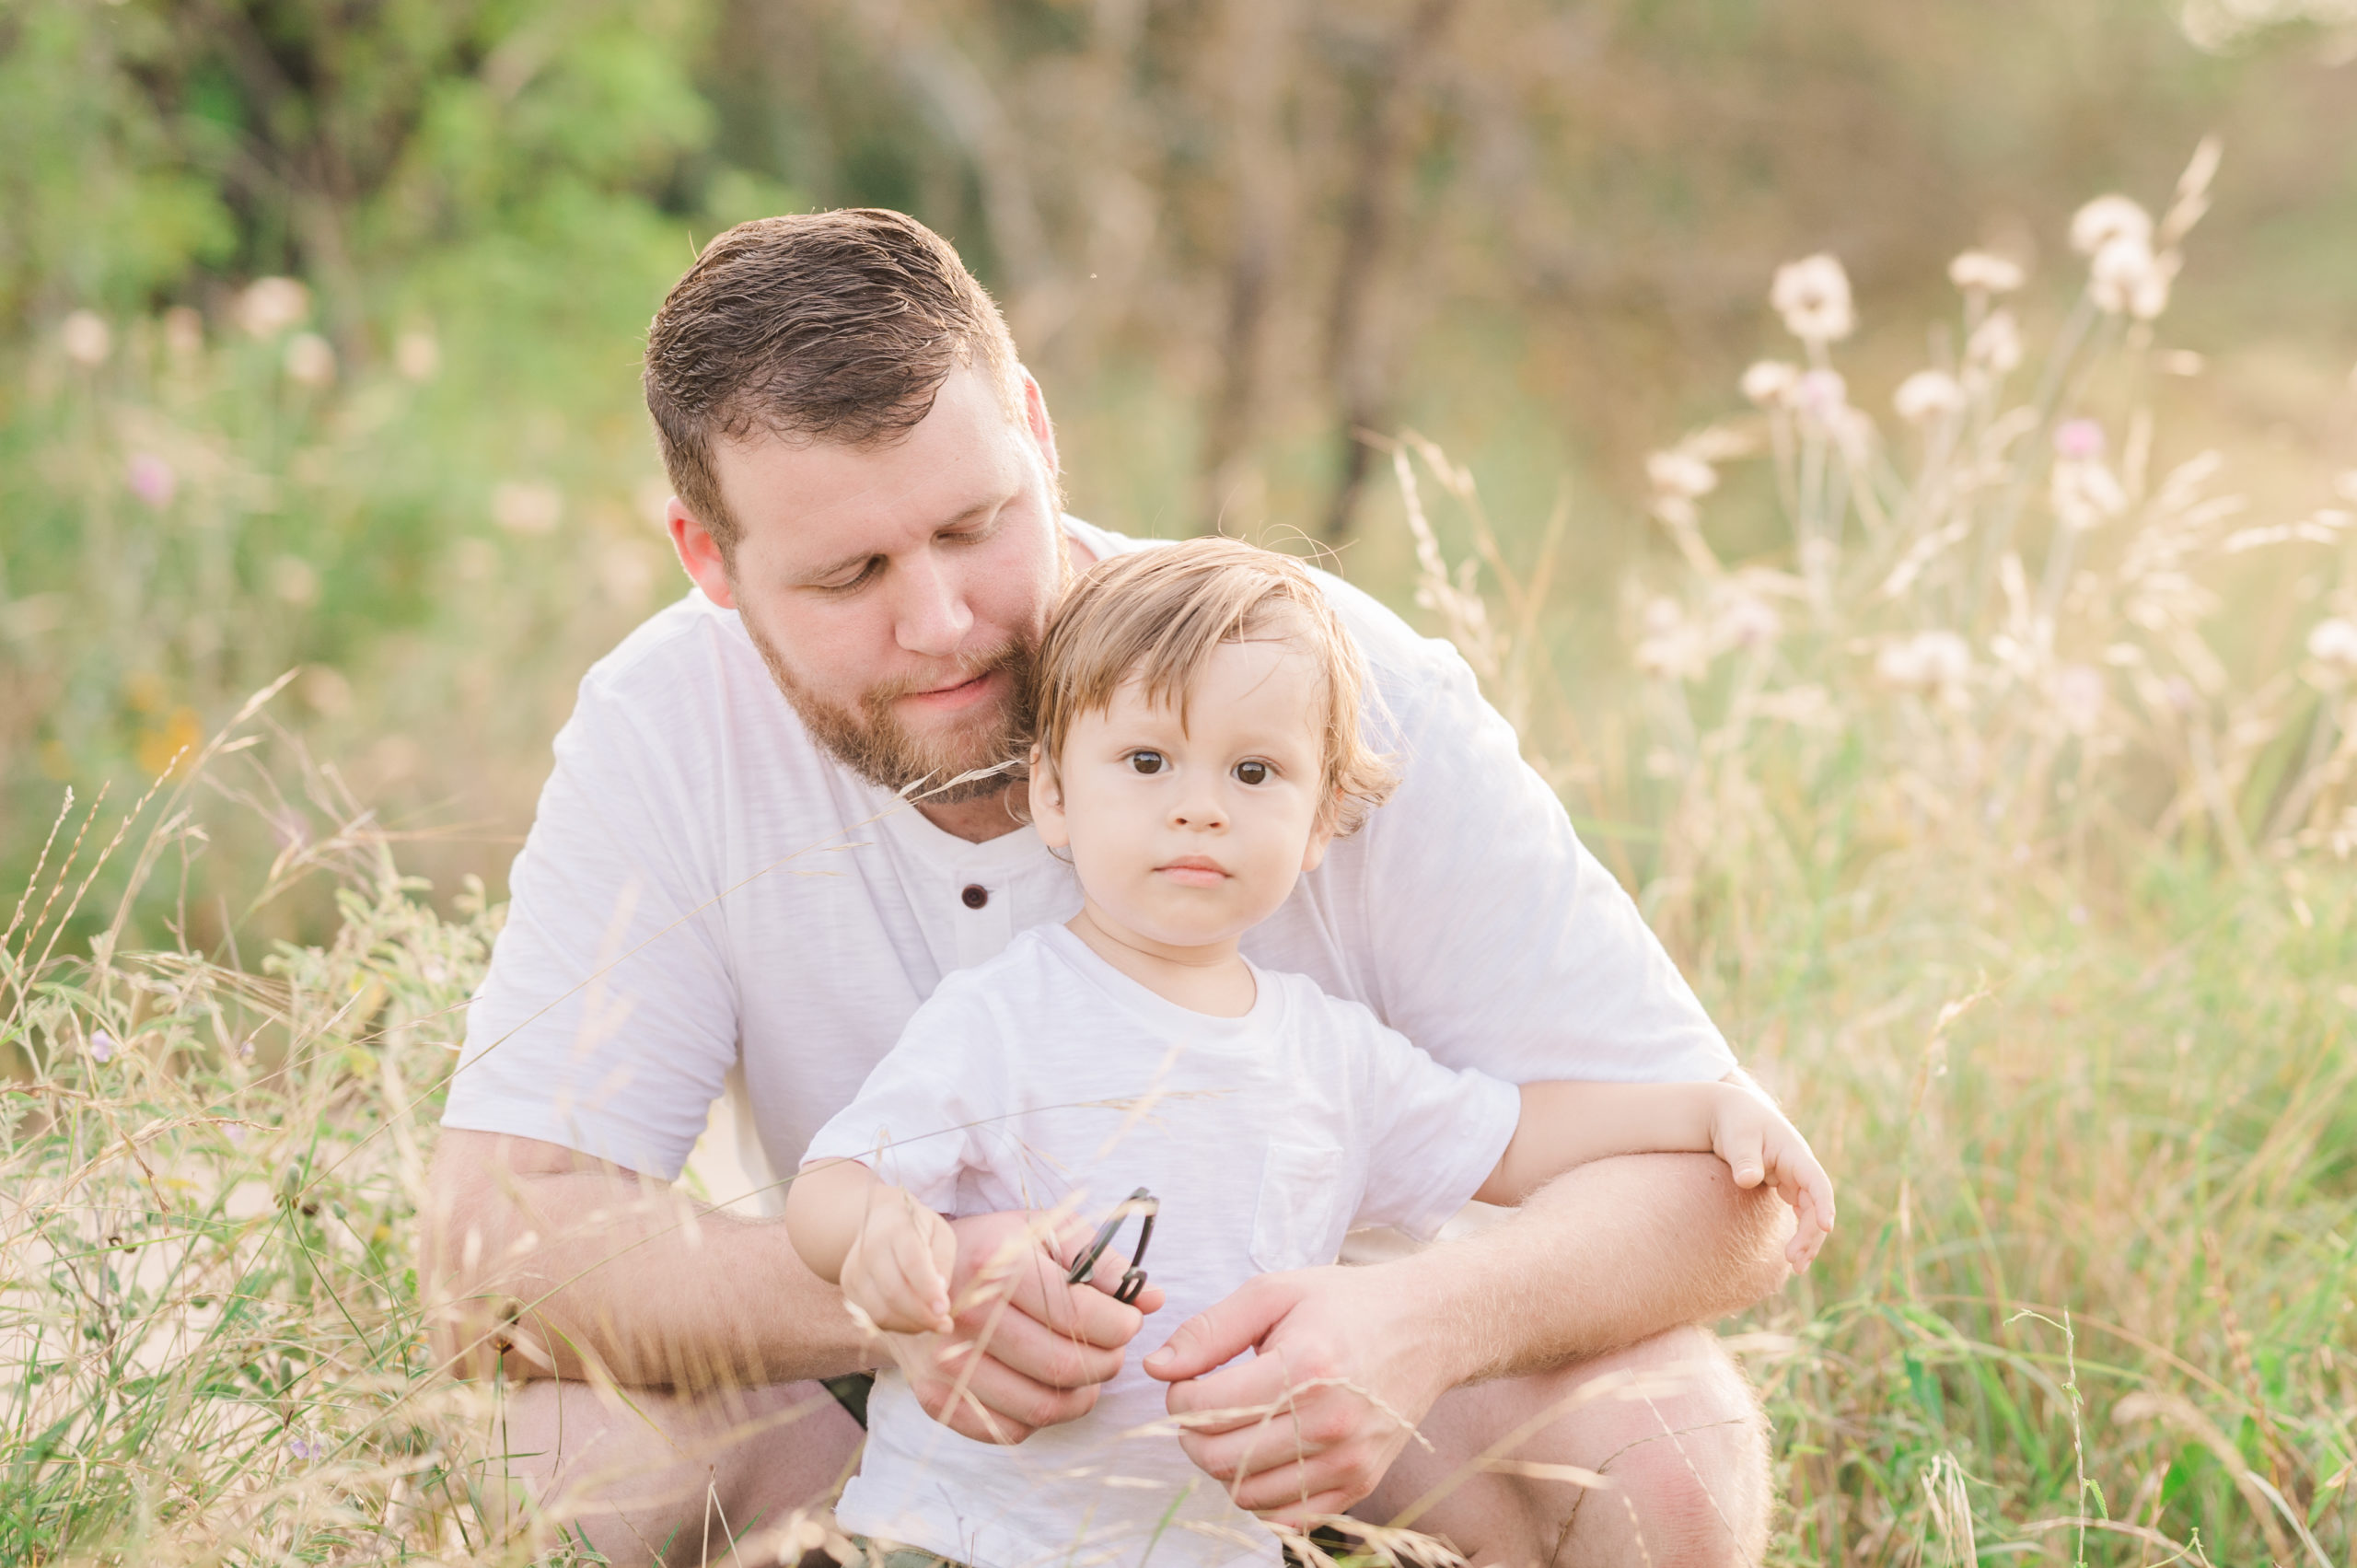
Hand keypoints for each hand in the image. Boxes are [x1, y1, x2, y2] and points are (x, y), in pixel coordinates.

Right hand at [839, 1185, 958, 1333]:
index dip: (928, 1289)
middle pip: (894, 1292)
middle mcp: (870, 1248)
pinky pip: (872, 1317)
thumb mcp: (940, 1233)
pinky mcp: (849, 1287)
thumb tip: (939, 1291)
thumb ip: (943, 1259)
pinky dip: (896, 1325)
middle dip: (921, 1315)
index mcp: (898, 1229)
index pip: (912, 1263)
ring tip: (932, 1322)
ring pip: (880, 1311)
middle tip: (945, 1324)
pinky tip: (913, 1319)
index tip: (944, 1310)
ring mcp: (855, 1269)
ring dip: (910, 1324)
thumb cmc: (917, 1230)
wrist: (879, 1222)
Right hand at [879, 1209, 1165, 1444]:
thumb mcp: (1046, 1232)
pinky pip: (1009, 1430)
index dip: (1121, 1326)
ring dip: (1081, 1397)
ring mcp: (947, 1363)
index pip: (1079, 1316)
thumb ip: (1101, 1261)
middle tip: (1111, 1349)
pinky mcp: (937, 1398)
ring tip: (1087, 1371)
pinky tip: (1047, 1387)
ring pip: (1042, 1408)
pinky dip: (1041, 1417)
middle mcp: (966, 1316)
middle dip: (1107, 1363)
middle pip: (1064, 1367)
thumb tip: (1152, 1300)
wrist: (913, 1276)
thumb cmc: (994, 1250)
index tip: (1127, 1321)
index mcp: (996, 1266)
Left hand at [1144, 1264, 1453, 1525]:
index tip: (1186, 1379)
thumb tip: (1158, 1368)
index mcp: (1305, 1367)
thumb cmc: (1346, 1304)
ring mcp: (1348, 1461)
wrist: (1427, 1328)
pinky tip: (1265, 1452)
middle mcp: (1330, 1423)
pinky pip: (1286, 1517)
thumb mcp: (1274, 1293)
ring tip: (1235, 1426)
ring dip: (1224, 1465)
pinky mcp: (1360, 1485)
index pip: (1206, 1408)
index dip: (1178, 1395)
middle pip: (1220, 1458)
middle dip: (1191, 1433)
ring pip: (1247, 1495)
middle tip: (1200, 1405)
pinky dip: (1262, 1493)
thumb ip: (1209, 1330)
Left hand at [1709, 1087, 1835, 1269]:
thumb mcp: (1739, 1137)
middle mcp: (1800, 1168)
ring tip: (1796, 1266)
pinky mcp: (1785, 1186)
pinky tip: (1794, 1255)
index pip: (1817, 1182)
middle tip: (1794, 1260)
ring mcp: (1795, 1178)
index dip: (1824, 1204)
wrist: (1732, 1113)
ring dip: (1807, 1239)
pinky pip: (1800, 1213)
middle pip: (1816, 1205)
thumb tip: (1748, 1179)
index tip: (1825, 1227)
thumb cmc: (1737, 1123)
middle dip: (1811, 1234)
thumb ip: (1744, 1158)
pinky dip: (1799, 1232)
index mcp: (1795, 1154)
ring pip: (1810, 1213)